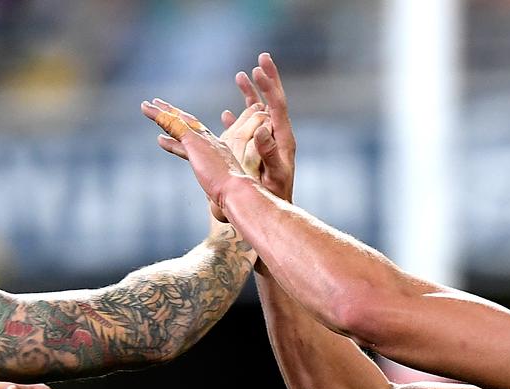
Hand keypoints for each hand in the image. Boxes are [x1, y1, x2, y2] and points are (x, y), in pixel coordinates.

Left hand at [143, 98, 264, 221]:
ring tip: (146, 105)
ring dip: (161, 112)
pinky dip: (159, 116)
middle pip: (190, 123)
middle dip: (175, 114)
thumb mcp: (225, 194)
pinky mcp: (193, 142)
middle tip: (159, 106)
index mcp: (220, 151)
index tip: (177, 124)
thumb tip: (219, 212)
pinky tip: (147, 110)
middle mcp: (212, 141)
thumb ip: (219, 197)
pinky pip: (172, 124)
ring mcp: (203, 140)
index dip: (187, 129)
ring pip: (178, 120)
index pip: (200, 136)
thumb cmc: (235, 198)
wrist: (237, 192)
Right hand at [224, 53, 295, 201]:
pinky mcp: (256, 150)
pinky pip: (246, 128)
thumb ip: (269, 152)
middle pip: (271, 101)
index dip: (269, 85)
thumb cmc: (277, 195)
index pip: (277, 104)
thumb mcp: (275, 175)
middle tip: (262, 58)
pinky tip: (227, 112)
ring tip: (241, 76)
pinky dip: (237, 117)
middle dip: (266, 80)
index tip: (259, 67)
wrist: (276, 208)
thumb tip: (261, 128)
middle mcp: (276, 135)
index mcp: (282, 137)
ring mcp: (267, 141)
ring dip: (250, 94)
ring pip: (257, 112)